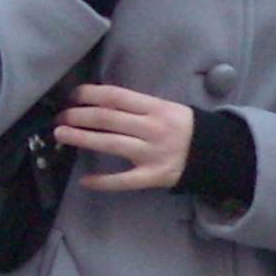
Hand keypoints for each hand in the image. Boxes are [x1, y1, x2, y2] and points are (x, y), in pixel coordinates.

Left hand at [56, 83, 191, 190]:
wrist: (214, 153)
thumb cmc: (183, 127)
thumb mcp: (165, 108)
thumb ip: (137, 106)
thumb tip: (100, 102)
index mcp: (154, 107)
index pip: (115, 96)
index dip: (90, 94)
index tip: (73, 96)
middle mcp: (151, 128)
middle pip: (107, 119)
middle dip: (78, 116)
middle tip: (60, 117)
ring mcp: (151, 153)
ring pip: (110, 144)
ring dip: (82, 138)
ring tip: (62, 134)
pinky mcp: (152, 176)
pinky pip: (123, 180)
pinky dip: (102, 181)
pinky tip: (85, 180)